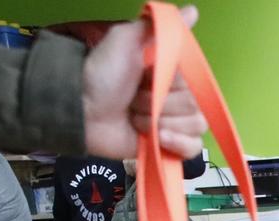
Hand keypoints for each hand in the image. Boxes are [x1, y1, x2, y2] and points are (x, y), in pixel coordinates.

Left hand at [82, 7, 208, 159]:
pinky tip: (157, 138)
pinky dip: (177, 144)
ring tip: (135, 117)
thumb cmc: (101, 74)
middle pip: (195, 106)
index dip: (175, 83)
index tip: (150, 78)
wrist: (82, 110)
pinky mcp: (168, 148)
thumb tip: (193, 10)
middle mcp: (175, 97)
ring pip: (194, 126)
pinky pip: (192, 148)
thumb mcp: (125, 40)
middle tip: (134, 99)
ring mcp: (173, 123)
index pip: (196, 81)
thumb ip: (157, 27)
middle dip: (162, 105)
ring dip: (161, 123)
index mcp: (169, 73)